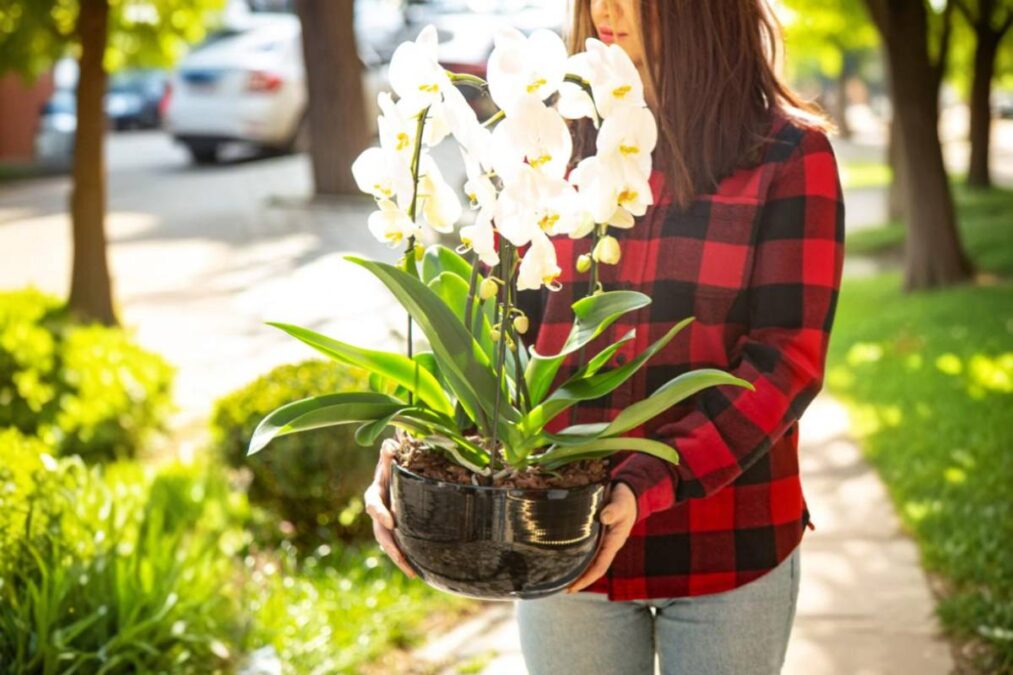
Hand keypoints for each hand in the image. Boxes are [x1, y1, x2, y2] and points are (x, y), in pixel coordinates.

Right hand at [363, 438, 415, 577]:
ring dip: (399, 558)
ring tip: (412, 572)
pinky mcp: (396, 531)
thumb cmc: (394, 463)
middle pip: (380, 531)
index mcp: (375, 493)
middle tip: (400, 556)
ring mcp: (386, 524)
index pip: (373, 504)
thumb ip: (389, 452)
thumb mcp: (390, 456)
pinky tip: (419, 572)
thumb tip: (389, 444)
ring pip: (389, 544)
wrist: (396, 473)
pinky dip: (407, 559)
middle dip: (390, 545)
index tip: (391, 522)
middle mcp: (379, 511)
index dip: (380, 513)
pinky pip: (400, 546)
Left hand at [567, 482, 636, 592]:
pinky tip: (563, 557)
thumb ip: (614, 510)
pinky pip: (585, 549)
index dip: (587, 578)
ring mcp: (601, 541)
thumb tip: (604, 517)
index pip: (600, 566)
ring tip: (558, 577)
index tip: (573, 587)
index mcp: (614, 542)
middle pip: (591, 568)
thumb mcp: (621, 503)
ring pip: (587, 560)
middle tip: (559, 587)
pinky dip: (575, 555)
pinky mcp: (596, 534)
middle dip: (578, 579)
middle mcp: (607, 545)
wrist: (628, 494)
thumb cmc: (625, 500)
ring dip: (575, 570)